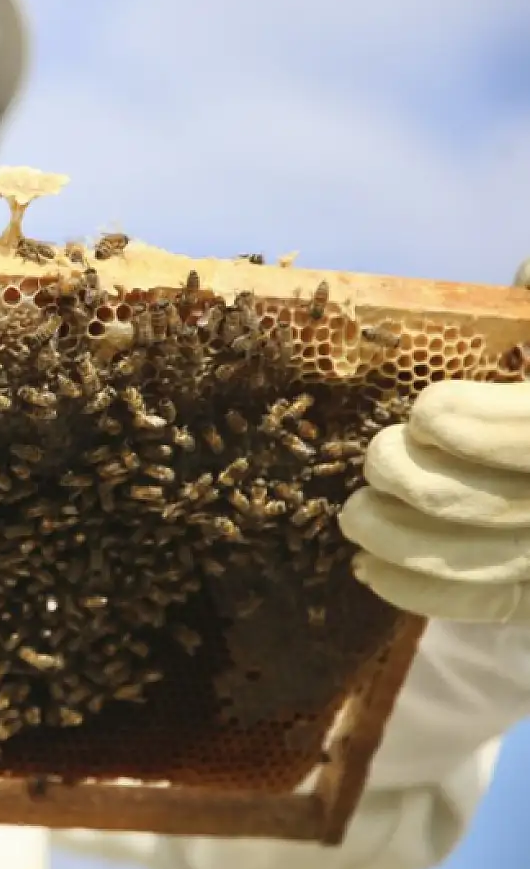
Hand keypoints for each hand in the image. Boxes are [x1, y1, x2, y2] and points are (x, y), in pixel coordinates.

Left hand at [339, 256, 529, 622]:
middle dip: (405, 478)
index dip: (467, 425)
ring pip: (468, 560)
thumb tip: (521, 266)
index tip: (425, 412)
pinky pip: (476, 602)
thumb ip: (528, 306)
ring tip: (355, 514)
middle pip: (476, 503)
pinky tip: (368, 567)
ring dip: (392, 536)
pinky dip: (413, 588)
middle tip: (375, 458)